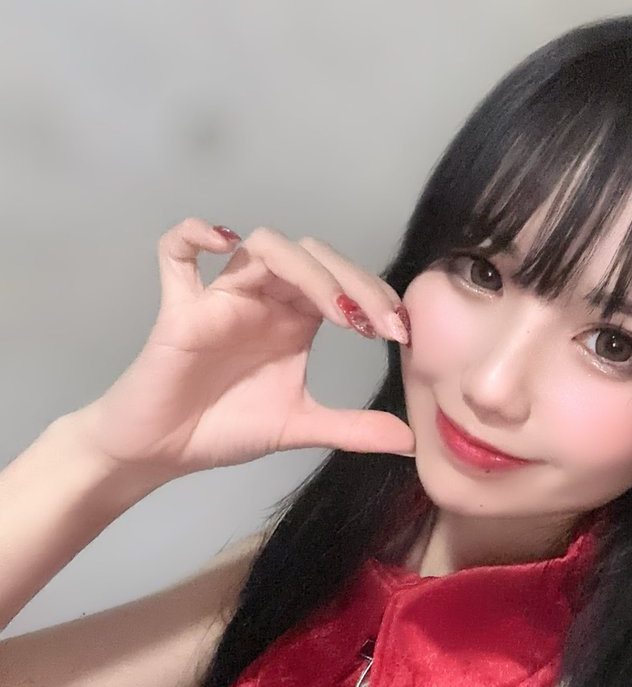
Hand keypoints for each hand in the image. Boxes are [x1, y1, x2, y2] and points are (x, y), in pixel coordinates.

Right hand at [76, 219, 415, 480]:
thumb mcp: (301, 427)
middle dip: (354, 283)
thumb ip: (354, 428)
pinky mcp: (181, 308)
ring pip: (266, 246)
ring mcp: (222, 296)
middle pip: (313, 256)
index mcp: (295, 318)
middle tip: (381, 327)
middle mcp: (264, 297)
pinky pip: (177, 252)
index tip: (402, 335)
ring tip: (337, 313)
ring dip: (309, 271)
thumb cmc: (225, 428)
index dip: (375, 297)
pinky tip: (226, 245)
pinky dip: (195, 234)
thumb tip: (412, 440)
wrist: (165, 452)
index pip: (342, 281)